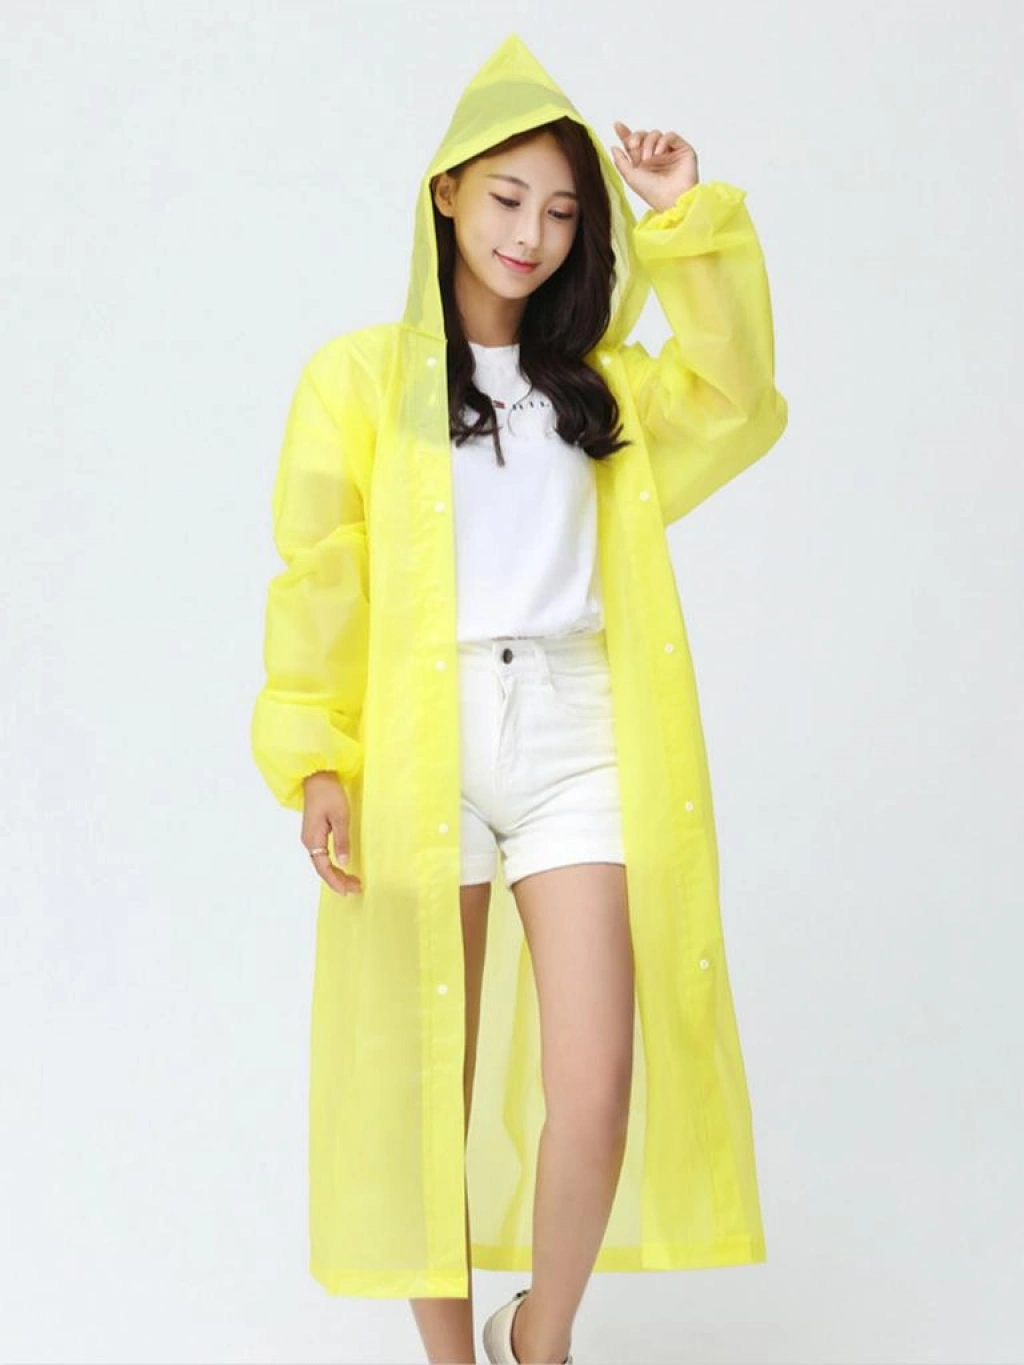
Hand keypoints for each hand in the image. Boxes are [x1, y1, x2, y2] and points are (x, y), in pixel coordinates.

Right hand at [302, 772, 362, 895]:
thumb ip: (342, 840)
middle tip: (356, 888)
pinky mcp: (314, 832)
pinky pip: (322, 855)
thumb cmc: (329, 793)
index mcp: (313, 839)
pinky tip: (342, 867)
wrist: (317, 776)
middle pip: (322, 868)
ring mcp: (310, 837)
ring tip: (353, 881)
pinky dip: (332, 864)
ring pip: (322, 862)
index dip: (335, 881)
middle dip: (338, 880)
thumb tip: (344, 862)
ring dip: (336, 873)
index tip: (348, 891)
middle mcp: (309, 841)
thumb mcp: (340, 816)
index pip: (323, 868)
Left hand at [610, 120, 699, 212]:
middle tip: (633, 146)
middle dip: (636, 137)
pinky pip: (670, 136)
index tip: (617, 125)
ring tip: (648, 159)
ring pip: (655, 134)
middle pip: (643, 135)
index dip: (625, 134)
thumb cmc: (652, 192)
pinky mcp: (682, 150)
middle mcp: (655, 157)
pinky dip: (663, 141)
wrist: (671, 198)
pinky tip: (659, 153)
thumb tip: (614, 147)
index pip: (634, 144)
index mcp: (643, 164)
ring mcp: (669, 153)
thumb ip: (620, 161)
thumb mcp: (630, 177)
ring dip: (648, 143)